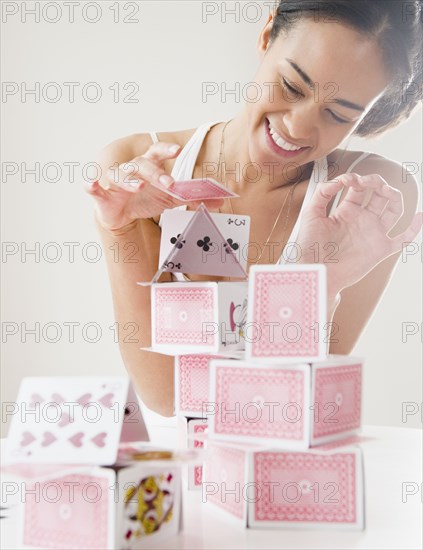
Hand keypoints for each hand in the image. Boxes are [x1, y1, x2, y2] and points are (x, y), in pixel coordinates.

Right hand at [84, 141, 223, 232]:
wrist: (121, 215)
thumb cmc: (145, 199)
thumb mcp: (170, 199)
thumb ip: (192, 198)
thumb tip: (219, 201)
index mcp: (148, 167)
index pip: (157, 153)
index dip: (166, 150)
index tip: (178, 151)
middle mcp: (132, 170)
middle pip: (142, 164)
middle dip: (155, 172)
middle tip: (169, 184)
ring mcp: (115, 181)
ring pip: (120, 174)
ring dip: (129, 180)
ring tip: (138, 187)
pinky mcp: (102, 194)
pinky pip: (93, 187)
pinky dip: (90, 185)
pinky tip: (90, 184)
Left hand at [294, 173, 422, 293]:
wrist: (314, 271)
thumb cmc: (309, 247)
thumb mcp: (311, 214)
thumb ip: (322, 193)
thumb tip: (340, 179)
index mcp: (346, 211)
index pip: (359, 188)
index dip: (356, 178)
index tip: (347, 180)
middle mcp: (362, 220)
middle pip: (379, 194)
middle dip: (377, 182)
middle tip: (367, 181)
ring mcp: (373, 233)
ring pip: (394, 209)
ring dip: (393, 195)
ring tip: (386, 189)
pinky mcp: (380, 248)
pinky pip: (403, 239)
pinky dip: (414, 228)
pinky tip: (420, 216)